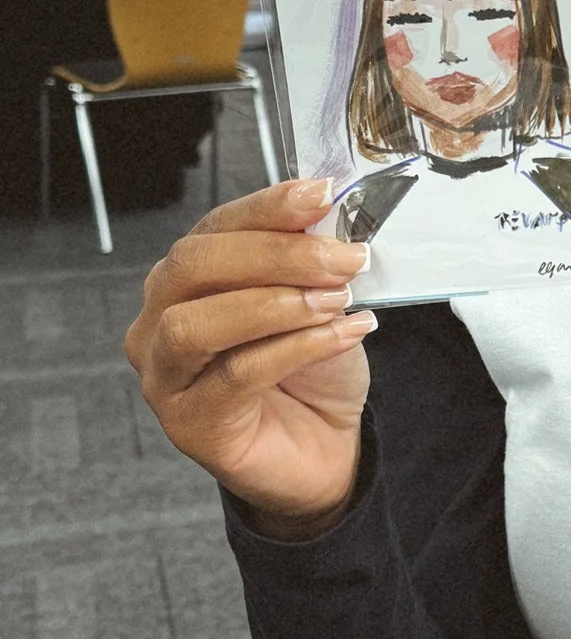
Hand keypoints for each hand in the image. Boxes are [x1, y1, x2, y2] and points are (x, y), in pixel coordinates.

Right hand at [125, 180, 375, 537]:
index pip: (214, 227)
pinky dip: (295, 348)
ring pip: (195, 324)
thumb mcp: (319, 297)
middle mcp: (159, 320)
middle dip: (276, 254)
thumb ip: (311, 257)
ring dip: (276, 304)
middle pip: (193, 266)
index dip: (267, 207)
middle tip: (343, 260)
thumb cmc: (312, 368)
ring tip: (337, 300)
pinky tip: (342, 334)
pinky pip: (234, 376)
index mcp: (187, 278)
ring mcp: (165, 376)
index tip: (321, 194)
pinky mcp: (188, 423)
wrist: (325, 444)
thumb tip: (325, 211)